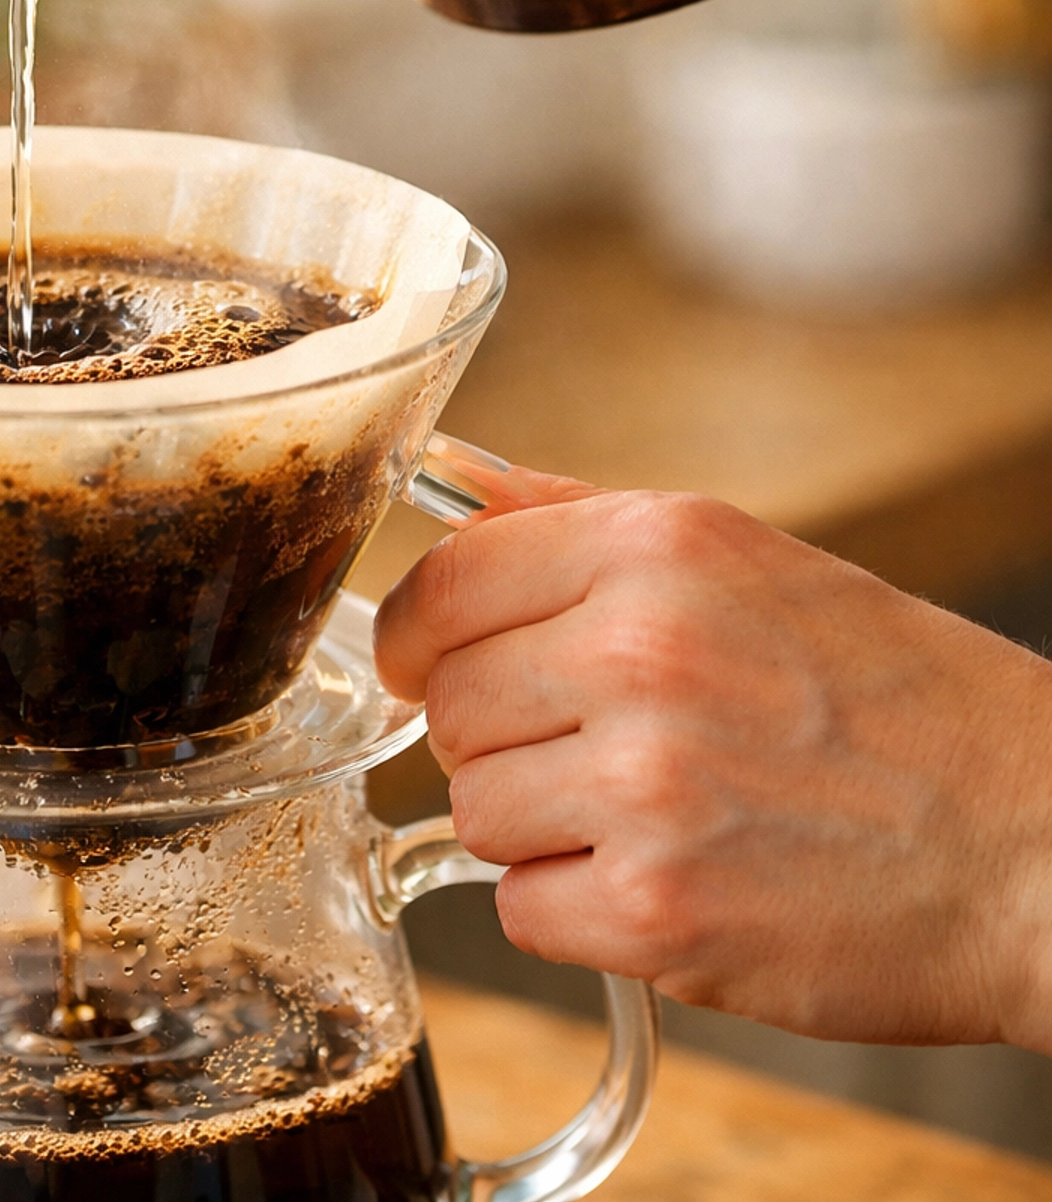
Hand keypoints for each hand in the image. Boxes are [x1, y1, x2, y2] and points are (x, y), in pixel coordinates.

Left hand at [375, 472, 1051, 1048]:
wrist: (1038, 843)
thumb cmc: (902, 701)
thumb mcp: (751, 560)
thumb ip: (587, 525)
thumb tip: (461, 495)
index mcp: (656, 547)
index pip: (447, 581)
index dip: (418, 635)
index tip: (421, 665)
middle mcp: (638, 651)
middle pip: (451, 705)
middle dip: (499, 736)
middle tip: (588, 752)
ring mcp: (644, 786)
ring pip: (476, 811)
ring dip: (540, 827)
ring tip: (649, 818)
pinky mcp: (656, 914)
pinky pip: (521, 911)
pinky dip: (576, 911)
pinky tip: (666, 882)